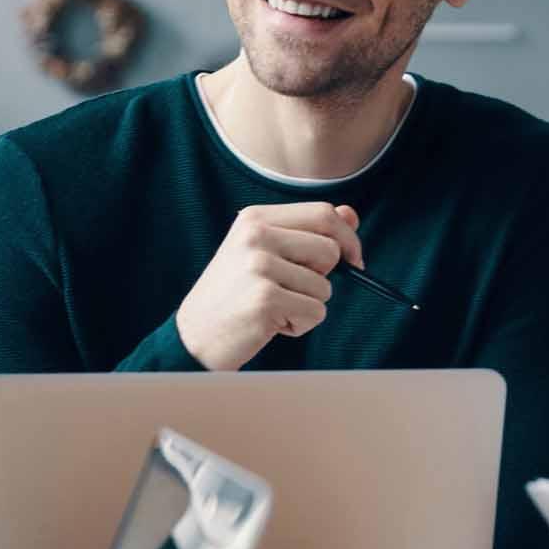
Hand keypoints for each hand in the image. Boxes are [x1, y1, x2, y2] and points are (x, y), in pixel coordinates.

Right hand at [173, 203, 365, 370]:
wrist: (194, 336)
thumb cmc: (234, 295)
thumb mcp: (265, 253)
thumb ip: (307, 232)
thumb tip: (351, 216)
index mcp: (256, 217)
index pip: (324, 213)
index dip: (348, 238)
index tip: (354, 260)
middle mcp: (256, 235)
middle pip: (330, 250)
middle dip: (323, 277)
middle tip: (290, 290)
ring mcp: (259, 266)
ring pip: (325, 287)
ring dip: (307, 305)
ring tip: (272, 308)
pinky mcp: (265, 299)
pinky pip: (315, 312)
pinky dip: (300, 325)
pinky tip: (270, 324)